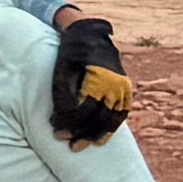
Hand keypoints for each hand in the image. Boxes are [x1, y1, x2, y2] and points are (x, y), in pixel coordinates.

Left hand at [48, 11, 131, 148]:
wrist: (90, 35)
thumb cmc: (70, 54)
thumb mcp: (61, 71)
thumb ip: (62, 95)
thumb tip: (60, 120)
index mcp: (96, 79)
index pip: (83, 110)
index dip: (69, 124)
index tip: (57, 133)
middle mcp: (113, 85)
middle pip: (99, 118)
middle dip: (84, 134)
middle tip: (71, 146)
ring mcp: (122, 87)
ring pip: (113, 119)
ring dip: (99, 135)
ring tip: (87, 145)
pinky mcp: (126, 89)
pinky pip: (121, 113)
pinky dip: (112, 127)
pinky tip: (102, 137)